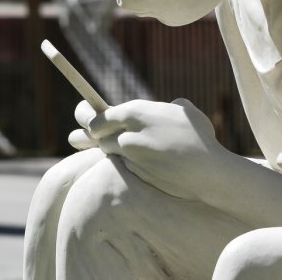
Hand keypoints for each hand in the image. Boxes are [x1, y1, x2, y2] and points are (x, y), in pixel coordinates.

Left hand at [71, 98, 227, 200]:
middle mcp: (128, 132)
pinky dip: (118, 162)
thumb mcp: (184, 112)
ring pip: (105, 150)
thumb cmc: (199, 137)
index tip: (82, 114)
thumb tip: (169, 106)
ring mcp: (130, 156)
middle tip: (74, 135)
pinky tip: (116, 160)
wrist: (208, 171)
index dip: (87, 115)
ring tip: (79, 143)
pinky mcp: (135, 174)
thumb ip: (165, 108)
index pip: (99, 114)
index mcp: (136, 111)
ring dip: (97, 148)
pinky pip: (120, 165)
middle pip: (93, 132)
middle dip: (83, 133)